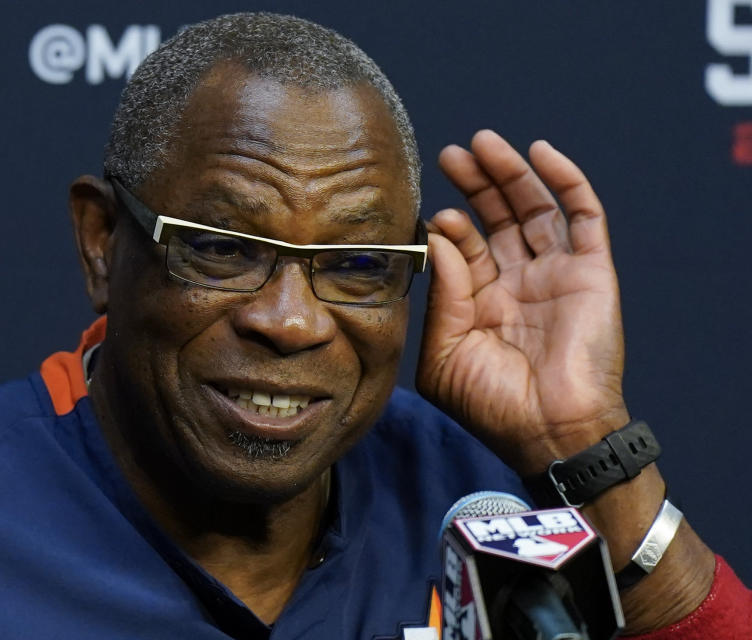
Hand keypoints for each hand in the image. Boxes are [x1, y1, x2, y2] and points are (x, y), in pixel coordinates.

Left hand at [416, 130, 628, 473]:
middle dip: (475, 184)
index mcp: (482, 302)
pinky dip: (566, 180)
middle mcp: (518, 282)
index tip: (433, 214)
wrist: (550, 432)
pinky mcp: (591, 271)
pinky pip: (583, 216)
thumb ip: (442, 295)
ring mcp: (555, 273)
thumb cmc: (493, 405)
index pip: (465, 248)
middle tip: (450, 155)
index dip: (450, 226)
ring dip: (510, 173)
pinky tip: (541, 152)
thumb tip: (440, 238)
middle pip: (496, 217)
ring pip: (534, 207)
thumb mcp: (445, 353)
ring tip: (483, 143)